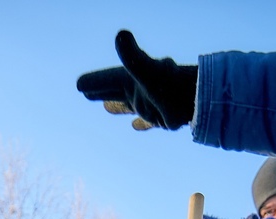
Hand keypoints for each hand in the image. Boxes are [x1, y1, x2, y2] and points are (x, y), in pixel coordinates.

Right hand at [77, 30, 196, 131]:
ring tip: (107, 107)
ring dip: (117, 105)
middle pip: (116, 90)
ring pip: (129, 105)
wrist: (196, 99)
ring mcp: (151, 104)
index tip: (79, 84)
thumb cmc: (169, 85)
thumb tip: (121, 34)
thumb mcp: (146, 70)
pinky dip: (141, 123)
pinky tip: (135, 126)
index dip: (94, 82)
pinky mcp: (162, 119)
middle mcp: (140, 90)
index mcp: (132, 80)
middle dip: (101, 90)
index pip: (108, 80)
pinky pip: (147, 121)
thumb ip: (131, 55)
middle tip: (85, 91)